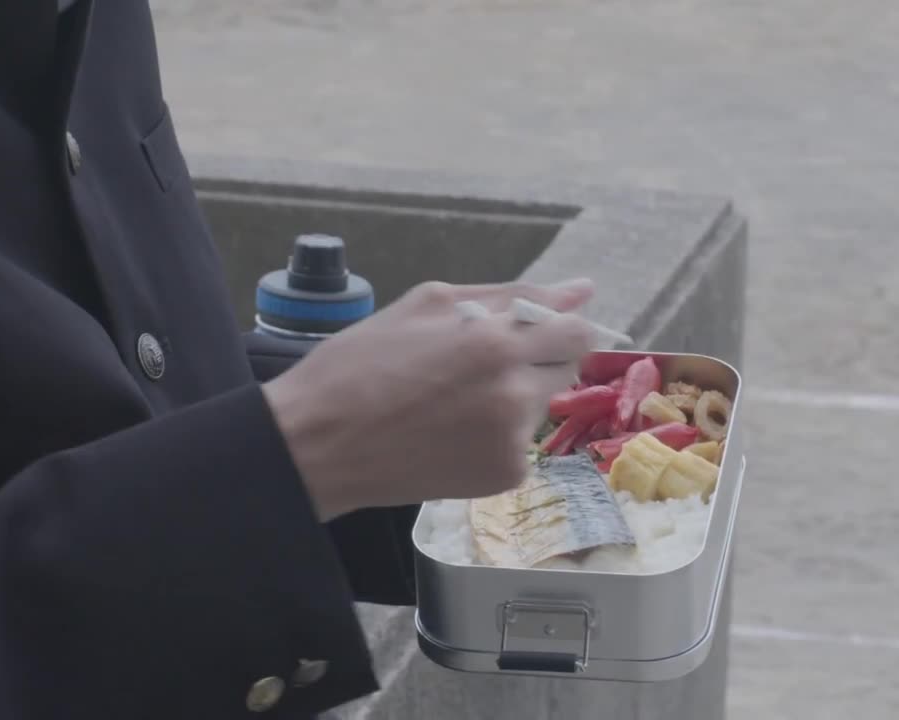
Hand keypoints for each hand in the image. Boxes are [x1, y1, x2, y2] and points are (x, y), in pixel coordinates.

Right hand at [263, 279, 596, 520]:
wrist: (317, 445)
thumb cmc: (360, 364)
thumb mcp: (428, 304)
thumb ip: (510, 295)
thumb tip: (581, 290)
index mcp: (496, 341)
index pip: (576, 331)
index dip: (560, 328)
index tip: (538, 332)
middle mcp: (514, 392)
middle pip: (567, 368)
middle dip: (537, 360)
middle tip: (482, 367)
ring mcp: (512, 439)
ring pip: (540, 406)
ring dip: (515, 398)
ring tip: (454, 403)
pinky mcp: (503, 475)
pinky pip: (520, 444)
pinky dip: (497, 437)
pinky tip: (451, 434)